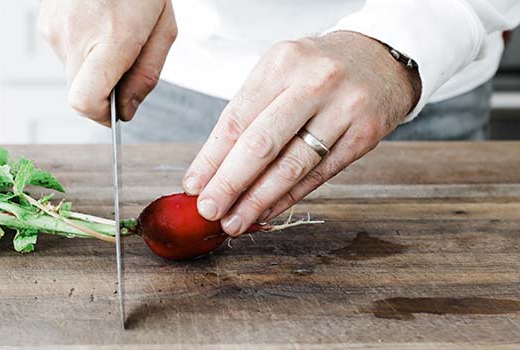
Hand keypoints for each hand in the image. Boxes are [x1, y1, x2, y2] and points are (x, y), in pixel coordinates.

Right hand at [38, 0, 176, 123]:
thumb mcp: (163, 29)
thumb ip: (147, 76)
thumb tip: (127, 109)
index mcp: (112, 39)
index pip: (86, 101)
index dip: (100, 116)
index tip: (114, 112)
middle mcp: (76, 36)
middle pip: (79, 94)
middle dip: (102, 92)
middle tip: (122, 68)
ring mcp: (55, 29)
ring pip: (72, 74)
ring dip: (92, 68)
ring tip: (110, 37)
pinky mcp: (45, 23)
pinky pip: (64, 53)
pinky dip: (81, 50)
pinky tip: (96, 27)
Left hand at [182, 31, 420, 235]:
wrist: (381, 58)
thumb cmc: (318, 70)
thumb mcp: (280, 72)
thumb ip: (249, 113)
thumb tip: (213, 167)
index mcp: (282, 63)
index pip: (237, 119)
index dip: (211, 158)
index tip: (193, 186)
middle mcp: (314, 83)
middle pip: (261, 144)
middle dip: (229, 183)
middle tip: (208, 210)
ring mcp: (344, 109)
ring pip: (292, 166)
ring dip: (258, 200)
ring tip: (234, 222)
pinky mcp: (365, 135)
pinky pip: (319, 175)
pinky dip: (288, 197)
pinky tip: (267, 211)